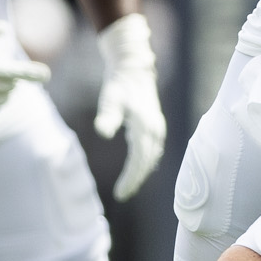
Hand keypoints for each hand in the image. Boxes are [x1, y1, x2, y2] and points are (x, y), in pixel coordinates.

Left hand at [94, 13, 165, 198]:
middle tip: (123, 194)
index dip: (131, 178)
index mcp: (146, 125)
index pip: (140, 159)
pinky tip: (138, 168)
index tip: (121, 193)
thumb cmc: (119, 83)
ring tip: (129, 185)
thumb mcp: (110, 98)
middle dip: (136, 179)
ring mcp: (157, 126)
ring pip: (152, 156)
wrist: (133, 67)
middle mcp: (155, 128)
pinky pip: (153, 149)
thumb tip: (103, 132)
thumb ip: (107, 116)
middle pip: (148, 161)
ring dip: (142, 171)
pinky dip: (146, 161)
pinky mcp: (155, 124)